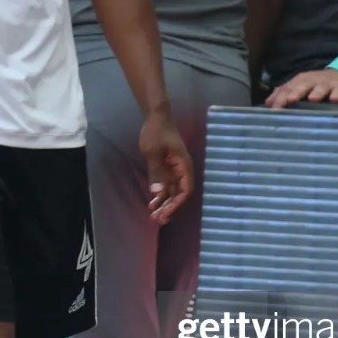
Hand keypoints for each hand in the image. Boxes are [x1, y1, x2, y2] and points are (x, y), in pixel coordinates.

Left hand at [138, 109, 192, 224]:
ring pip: (172, 192)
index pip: (185, 190)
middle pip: (179, 194)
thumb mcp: (153, 152)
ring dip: (164, 203)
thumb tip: (158, 193)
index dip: (177, 204)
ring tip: (153, 215)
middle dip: (169, 207)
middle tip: (158, 220)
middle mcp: (182, 170)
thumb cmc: (156, 132)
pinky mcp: (167, 168)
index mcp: (184, 166)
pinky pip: (166, 185)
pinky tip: (152, 203)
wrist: (155, 117)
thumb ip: (156, 172)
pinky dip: (160, 195)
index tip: (166, 213)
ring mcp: (174, 170)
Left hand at [265, 69, 337, 107]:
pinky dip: (337, 95)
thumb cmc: (316, 86)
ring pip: (321, 87)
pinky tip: (335, 100)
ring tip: (312, 99)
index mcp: (300, 81)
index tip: (274, 110)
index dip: (280, 99)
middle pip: (303, 86)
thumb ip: (283, 94)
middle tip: (290, 100)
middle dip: (296, 92)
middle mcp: (312, 81)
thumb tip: (268, 104)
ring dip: (317, 92)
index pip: (287, 89)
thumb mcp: (300, 88)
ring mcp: (327, 84)